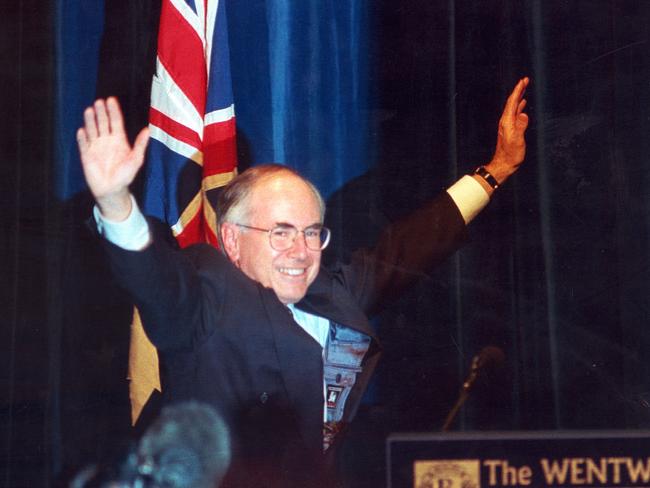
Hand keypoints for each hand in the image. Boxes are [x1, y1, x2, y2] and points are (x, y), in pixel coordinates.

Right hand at [77, 97, 148, 220]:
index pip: (115, 121)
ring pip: (92, 130)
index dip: (113, 111)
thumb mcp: (136, 159)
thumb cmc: (125, 175)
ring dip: (90, 120)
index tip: (111, 100)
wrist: (113, 189)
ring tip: (89, 110)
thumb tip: (147, 130)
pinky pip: (83, 144)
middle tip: (99, 102)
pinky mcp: (86, 155)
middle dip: (101, 112)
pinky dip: (83, 138)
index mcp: (119, 140)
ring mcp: (95, 147)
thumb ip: (140, 145)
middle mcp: (106, 140)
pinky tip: (82, 130)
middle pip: (103, 122)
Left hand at [484, 77, 529, 183]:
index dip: (518, 91)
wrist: (504, 164)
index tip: (523, 81)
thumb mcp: (517, 141)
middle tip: (525, 80)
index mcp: (507, 121)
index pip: (512, 102)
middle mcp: (506, 121)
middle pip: (512, 102)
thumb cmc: (511, 155)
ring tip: (524, 89)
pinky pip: (515, 114)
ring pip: (513, 107)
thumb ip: (520, 127)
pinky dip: (519, 107)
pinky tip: (522, 106)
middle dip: (518, 90)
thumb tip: (524, 114)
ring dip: (519, 97)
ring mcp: (508, 125)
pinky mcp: (510, 129)